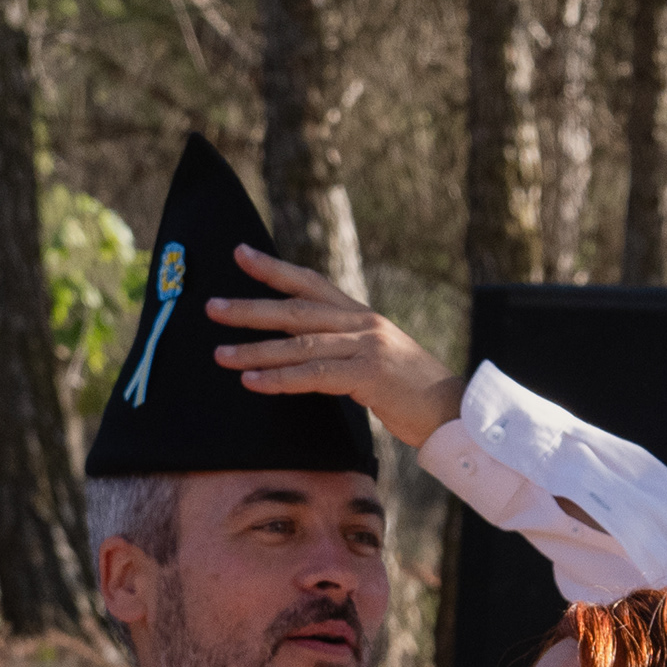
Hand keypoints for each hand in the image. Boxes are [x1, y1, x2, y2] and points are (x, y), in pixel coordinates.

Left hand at [207, 245, 466, 452]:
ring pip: (299, 344)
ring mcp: (366, 347)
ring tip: (220, 354)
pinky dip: (280, 379)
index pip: (310, 283)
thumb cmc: (412, 393)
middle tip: (211, 307)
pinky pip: (314, 375)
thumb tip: (308, 352)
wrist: (455, 412)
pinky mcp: (368, 375)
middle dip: (250, 308)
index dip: (273, 269)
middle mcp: (361, 323)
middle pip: (295, 310)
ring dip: (255, 349)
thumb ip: (345, 349)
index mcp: (361, 316)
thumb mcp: (377, 360)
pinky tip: (252, 381)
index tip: (239, 253)